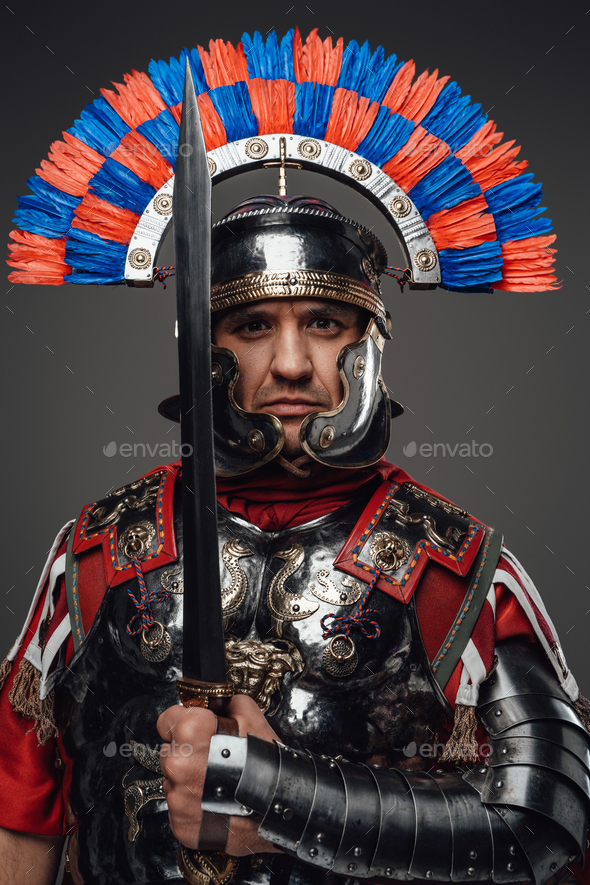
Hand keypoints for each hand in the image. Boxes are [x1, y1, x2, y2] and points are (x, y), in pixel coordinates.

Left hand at [157, 694, 280, 854]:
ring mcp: (177, 797)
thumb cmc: (266, 765)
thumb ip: (223, 704)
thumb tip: (210, 703)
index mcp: (191, 732)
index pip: (166, 720)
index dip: (181, 721)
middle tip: (213, 757)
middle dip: (188, 752)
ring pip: (175, 780)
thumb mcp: (251, 715)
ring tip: (217, 781)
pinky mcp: (180, 822)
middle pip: (171, 751)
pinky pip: (180, 806)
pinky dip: (193, 804)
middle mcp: (178, 765)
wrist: (276, 809)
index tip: (192, 728)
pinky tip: (214, 800)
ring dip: (190, 779)